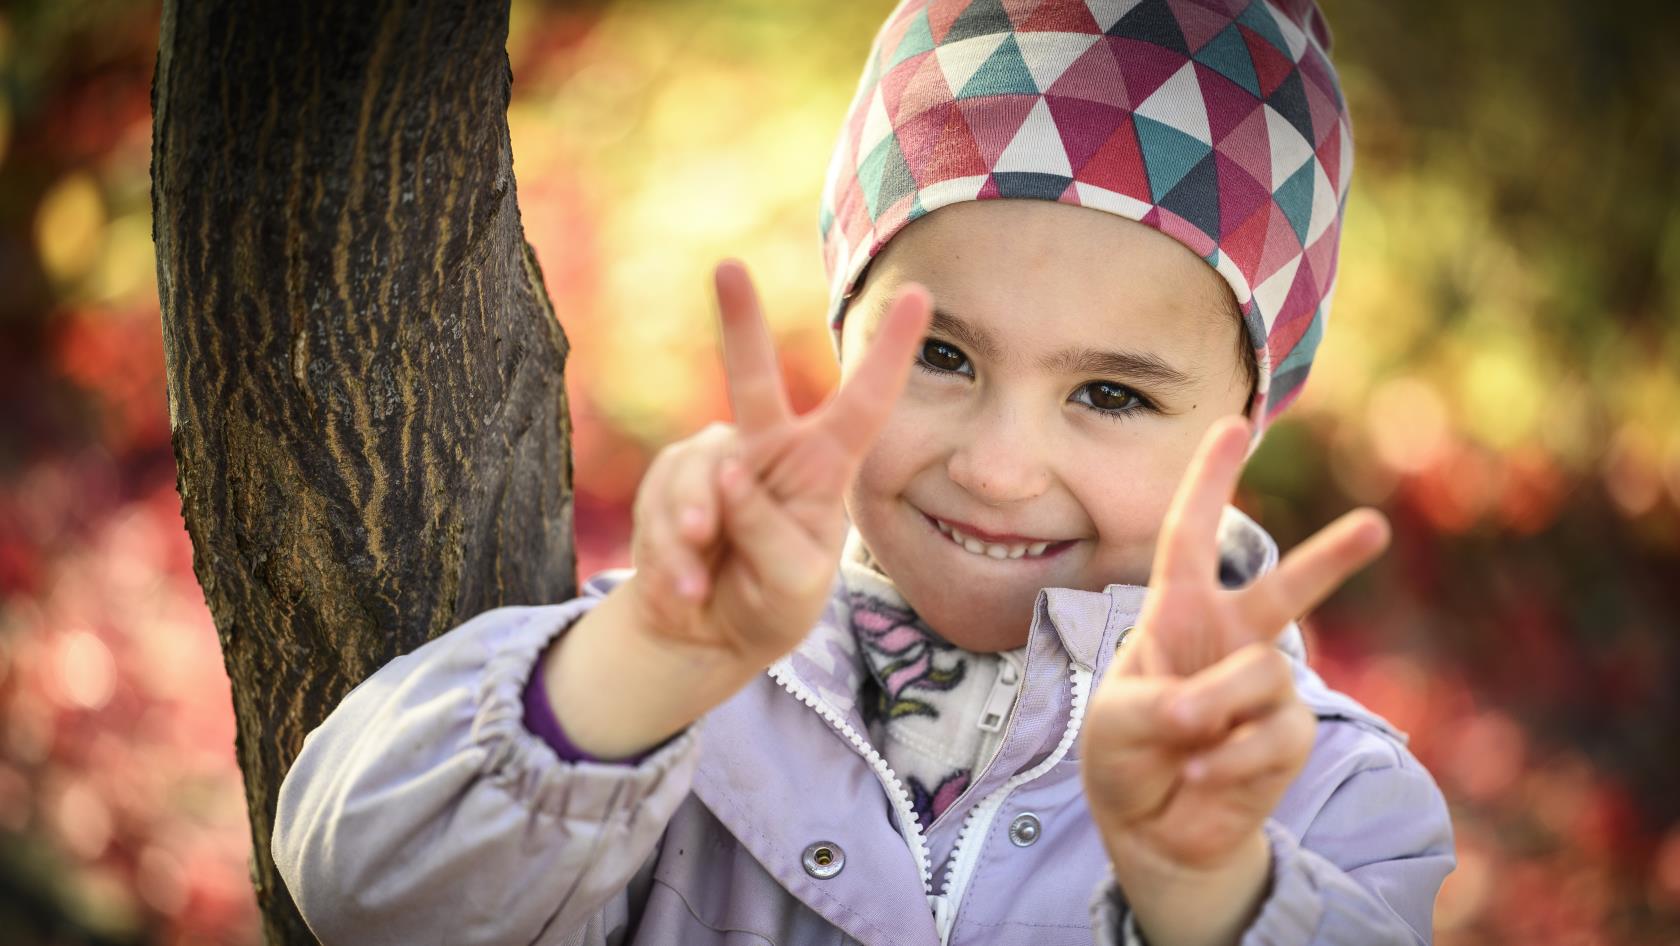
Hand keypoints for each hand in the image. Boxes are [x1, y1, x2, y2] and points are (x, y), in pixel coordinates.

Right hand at [622, 259, 931, 669]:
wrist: (705, 632)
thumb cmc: (770, 603)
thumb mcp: (791, 585)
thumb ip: (769, 533)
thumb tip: (729, 473)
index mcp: (822, 469)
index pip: (864, 405)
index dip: (889, 353)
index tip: (919, 295)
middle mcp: (769, 452)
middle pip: (753, 381)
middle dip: (739, 324)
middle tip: (727, 267)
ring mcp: (714, 463)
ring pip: (699, 475)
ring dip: (694, 530)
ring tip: (699, 582)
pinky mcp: (669, 482)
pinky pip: (662, 505)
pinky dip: (671, 554)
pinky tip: (684, 587)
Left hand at [1078, 416, 1389, 941]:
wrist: (1154, 829)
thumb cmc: (1125, 755)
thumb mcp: (1117, 720)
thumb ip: (1163, 705)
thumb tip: (1217, 713)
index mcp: (1178, 613)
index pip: (1189, 537)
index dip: (1208, 481)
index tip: (1232, 424)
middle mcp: (1228, 639)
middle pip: (1282, 589)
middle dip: (1330, 559)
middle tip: (1375, 525)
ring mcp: (1263, 687)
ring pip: (1262, 675)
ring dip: (1215, 712)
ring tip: (1184, 743)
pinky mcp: (1287, 735)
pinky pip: (1271, 735)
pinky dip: (1229, 760)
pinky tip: (1202, 776)